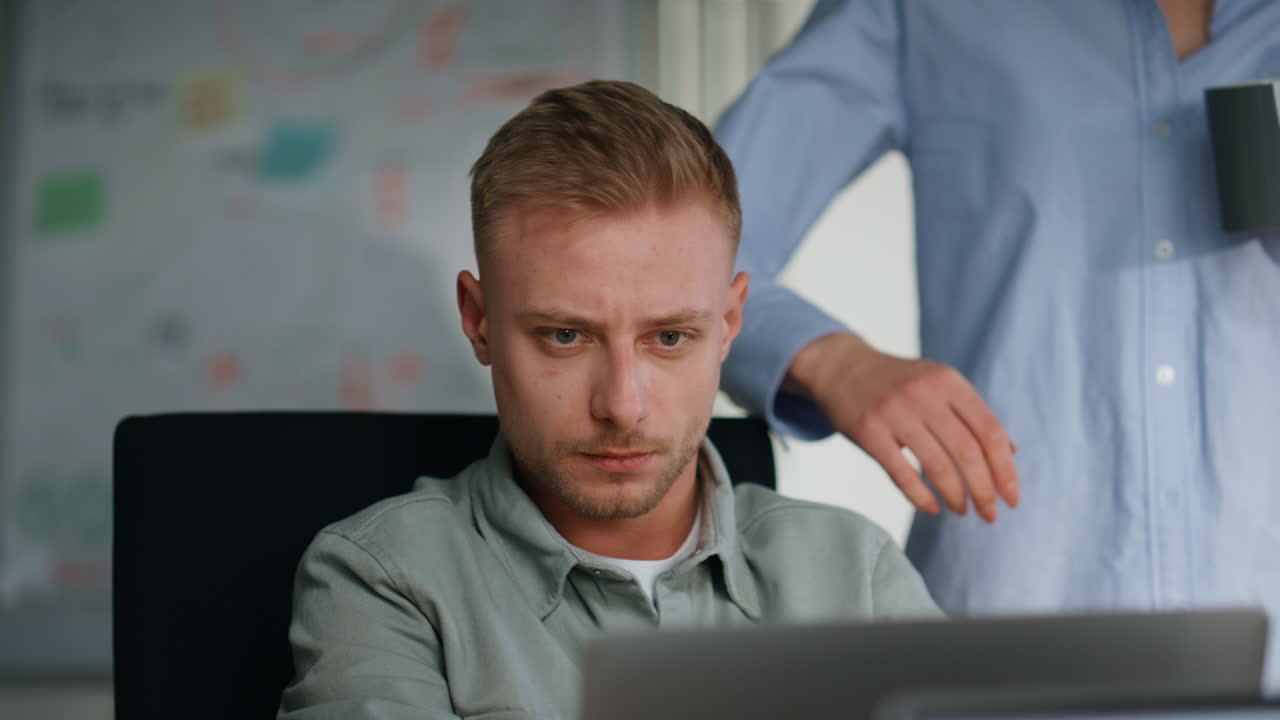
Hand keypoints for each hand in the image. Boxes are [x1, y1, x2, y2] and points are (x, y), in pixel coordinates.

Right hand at [787, 333, 1017, 521]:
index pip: (989, 430)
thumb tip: (1011, 452)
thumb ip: (972, 413)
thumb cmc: (896, 382)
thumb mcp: (938, 383)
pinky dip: (919, 496)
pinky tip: (930, 508)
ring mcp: (895, 412)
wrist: (841, 367)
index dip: (1005, 468)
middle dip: (984, 490)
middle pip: (967, 451)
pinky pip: (901, 473)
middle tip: (990, 515)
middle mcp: (924, 394)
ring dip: (955, 496)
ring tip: (962, 511)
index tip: (1012, 496)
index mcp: (949, 381)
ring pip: (937, 465)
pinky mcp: (869, 431)